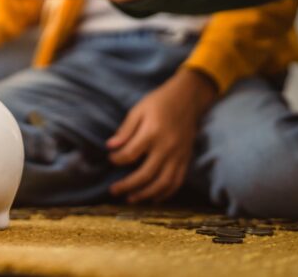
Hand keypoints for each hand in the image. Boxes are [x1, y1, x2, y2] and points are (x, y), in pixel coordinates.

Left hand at [106, 68, 216, 202]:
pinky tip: (153, 198)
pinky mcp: (186, 160)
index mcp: (152, 132)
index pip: (130, 154)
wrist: (188, 99)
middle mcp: (166, 147)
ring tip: (131, 199)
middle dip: (127, 185)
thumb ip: (125, 130)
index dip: (117, 160)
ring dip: (145, 194)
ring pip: (162, 183)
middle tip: (113, 190)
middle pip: (145, 174)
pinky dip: (165, 193)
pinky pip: (177, 182)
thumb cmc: (159, 103)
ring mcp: (178, 156)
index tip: (111, 159)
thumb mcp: (138, 110)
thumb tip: (110, 147)